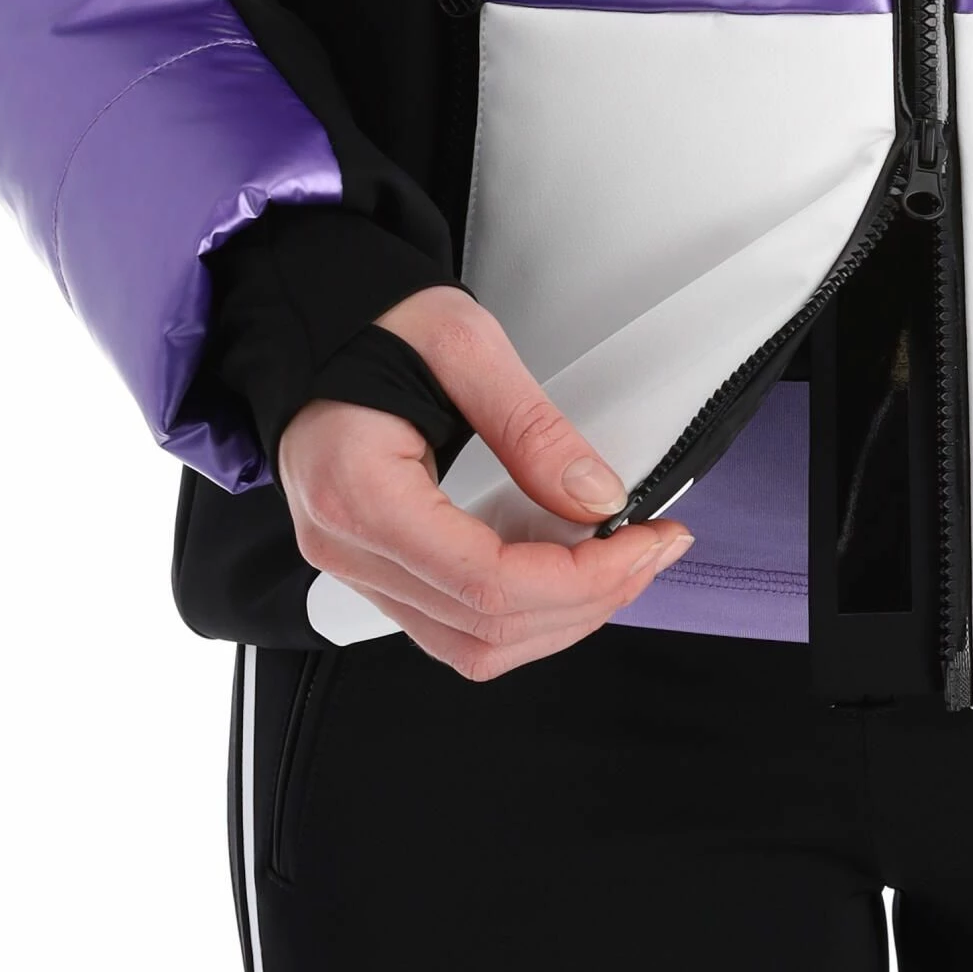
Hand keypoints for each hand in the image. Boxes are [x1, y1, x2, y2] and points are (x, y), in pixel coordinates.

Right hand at [277, 285, 690, 681]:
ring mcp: (357, 567)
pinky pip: (455, 624)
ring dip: (562, 618)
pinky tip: (571, 574)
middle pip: (485, 627)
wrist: (319, 326)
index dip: (582, 579)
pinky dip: (526, 611)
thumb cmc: (374, 326)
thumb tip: (596, 499)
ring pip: (473, 645)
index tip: (646, 542)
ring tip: (623, 566)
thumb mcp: (464, 345)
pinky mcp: (376, 568)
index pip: (487, 582)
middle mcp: (348, 548)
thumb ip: (532, 426)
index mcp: (359, 494)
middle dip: (589, 599)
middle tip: (653, 551)